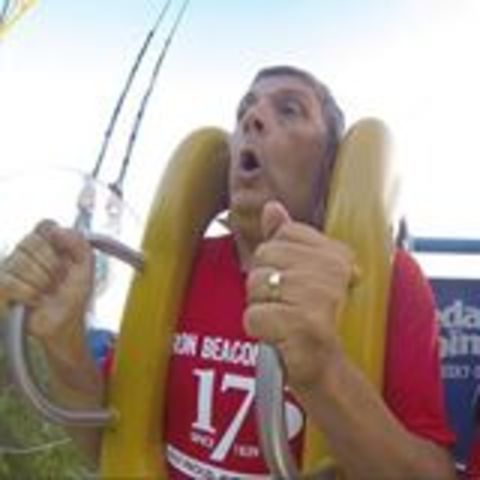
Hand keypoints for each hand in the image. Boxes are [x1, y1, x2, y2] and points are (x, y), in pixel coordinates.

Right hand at [0, 220, 93, 360]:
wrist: (66, 322)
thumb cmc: (74, 294)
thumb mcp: (86, 267)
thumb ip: (79, 243)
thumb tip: (56, 230)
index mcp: (48, 243)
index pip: (45, 225)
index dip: (57, 239)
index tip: (67, 256)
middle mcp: (26, 251)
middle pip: (31, 241)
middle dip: (52, 265)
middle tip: (59, 280)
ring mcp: (11, 267)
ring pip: (20, 261)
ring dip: (42, 282)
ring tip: (48, 292)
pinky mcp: (2, 286)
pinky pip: (9, 282)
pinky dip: (29, 294)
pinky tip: (36, 300)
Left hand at [244, 201, 355, 391]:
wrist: (325, 365)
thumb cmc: (309, 317)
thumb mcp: (301, 273)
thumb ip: (287, 238)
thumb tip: (271, 207)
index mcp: (335, 254)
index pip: (281, 235)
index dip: (276, 260)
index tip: (294, 281)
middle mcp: (330, 270)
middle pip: (264, 257)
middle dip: (264, 284)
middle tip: (286, 304)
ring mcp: (318, 296)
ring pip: (255, 285)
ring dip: (261, 307)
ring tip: (284, 319)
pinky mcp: (303, 324)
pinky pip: (253, 316)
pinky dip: (259, 330)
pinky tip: (280, 336)